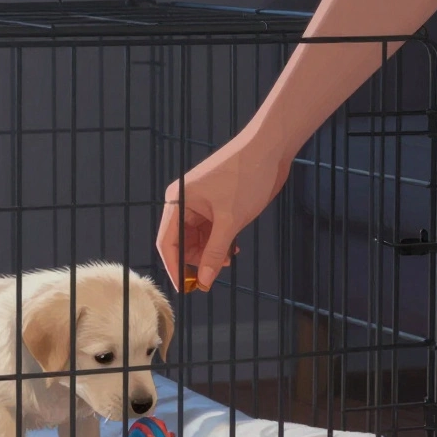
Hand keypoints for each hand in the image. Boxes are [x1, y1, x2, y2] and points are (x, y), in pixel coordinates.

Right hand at [155, 130, 291, 292]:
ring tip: (228, 258)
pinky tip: (233, 248)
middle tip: (213, 275)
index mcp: (178, 201)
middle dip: (196, 260)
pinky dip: (220, 242)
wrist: (270, 149)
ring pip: (198, 238)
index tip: (185, 287)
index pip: (166, 243)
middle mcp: (184, 202)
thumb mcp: (230, 221)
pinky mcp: (216, 204)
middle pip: (181, 242)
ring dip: (210, 252)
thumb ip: (214, 252)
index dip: (174, 267)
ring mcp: (200, 203)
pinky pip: (211, 231)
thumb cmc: (246, 176)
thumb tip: (204, 280)